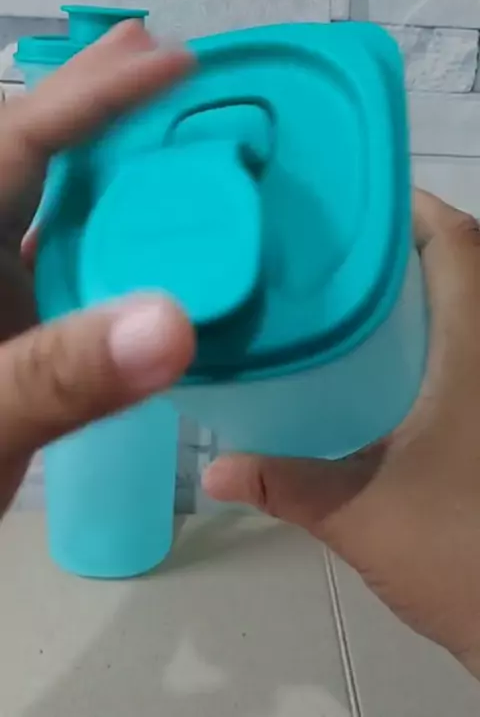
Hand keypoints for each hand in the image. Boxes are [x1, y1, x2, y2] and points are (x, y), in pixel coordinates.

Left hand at [0, 20, 194, 515]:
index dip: (92, 96)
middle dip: (90, 101)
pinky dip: (111, 249)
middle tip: (158, 54)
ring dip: (107, 170)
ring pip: (50, 213)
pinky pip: (65, 272)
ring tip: (166, 128)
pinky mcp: (8, 334)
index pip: (17, 147)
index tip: (167, 58)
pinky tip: (150, 242)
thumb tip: (172, 324)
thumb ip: (56, 376)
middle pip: (27, 157)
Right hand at [204, 190, 479, 678]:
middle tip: (328, 247)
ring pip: (470, 306)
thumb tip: (214, 470)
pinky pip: (467, 347)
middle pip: (464, 264)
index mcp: (474, 352)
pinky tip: (382, 362)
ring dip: (419, 290)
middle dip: (401, 246)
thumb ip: (287, 485)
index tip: (346, 201)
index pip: (456, 243)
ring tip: (345, 292)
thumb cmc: (462, 554)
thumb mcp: (362, 517)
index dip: (411, 207)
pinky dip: (433, 335)